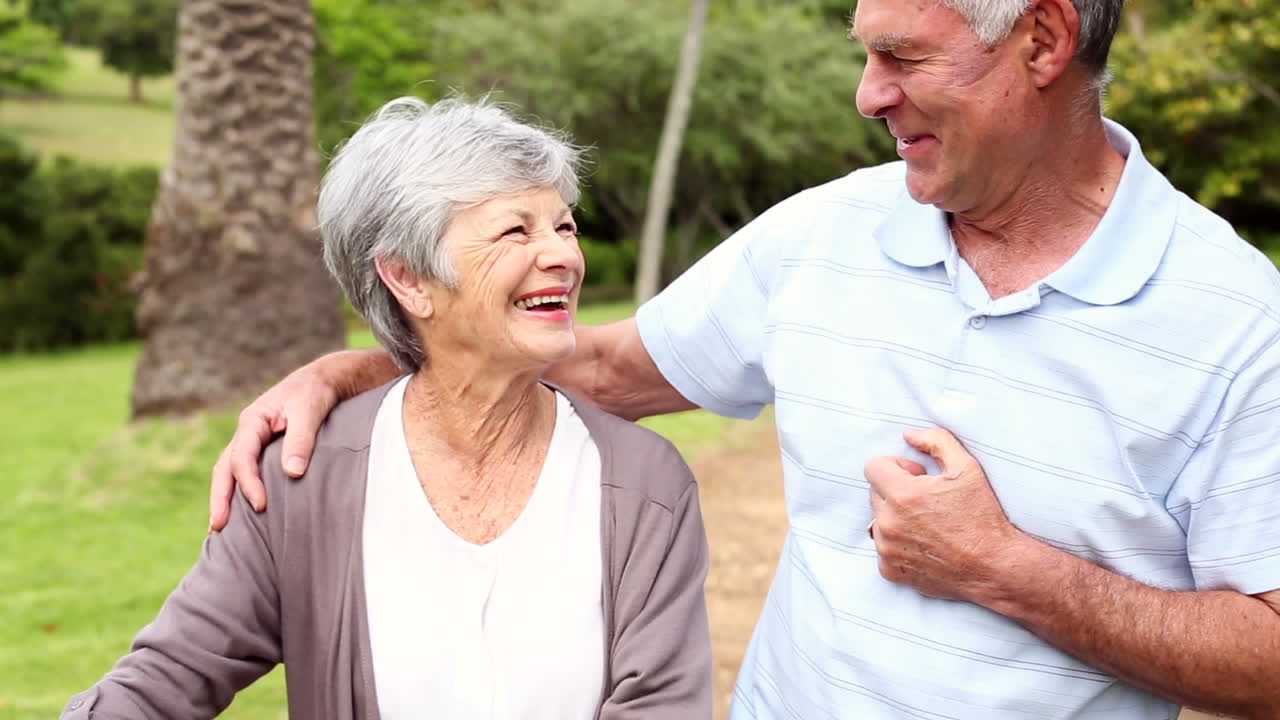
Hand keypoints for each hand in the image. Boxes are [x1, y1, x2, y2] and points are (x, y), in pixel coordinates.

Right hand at [208, 364, 338, 530]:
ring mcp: (253, 442)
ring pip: (230, 473)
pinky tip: (239, 515)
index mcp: (253, 421)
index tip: (261, 505)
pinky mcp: (264, 451)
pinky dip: (238, 492)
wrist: (324, 381)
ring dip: (224, 499)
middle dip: (220, 498)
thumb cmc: (315, 393)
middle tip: (218, 528)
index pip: (242, 457)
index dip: (248, 483)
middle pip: (224, 468)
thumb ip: (301, 439)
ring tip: (218, 530)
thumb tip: (292, 473)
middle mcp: (247, 433)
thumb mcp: (310, 410)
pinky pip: (245, 473)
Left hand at [865, 428, 1023, 602]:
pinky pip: (884, 548)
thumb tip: (909, 435)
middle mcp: (889, 523)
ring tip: (928, 524)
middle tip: (928, 500)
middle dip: (897, 491)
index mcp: (903, 495)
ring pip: (879, 521)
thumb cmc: (982, 517)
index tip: (917, 476)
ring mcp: (887, 549)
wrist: (994, 567)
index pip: (873, 468)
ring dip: (896, 518)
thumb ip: (936, 442)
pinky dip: (899, 544)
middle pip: (876, 493)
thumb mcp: (967, 469)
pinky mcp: (890, 570)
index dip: (896, 467)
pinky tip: (926, 544)